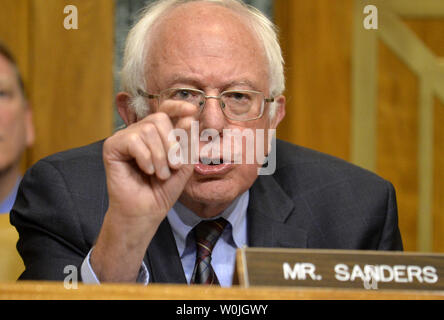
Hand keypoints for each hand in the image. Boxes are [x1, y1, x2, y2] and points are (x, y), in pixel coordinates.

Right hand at [91, 100, 197, 281]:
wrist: (146, 211)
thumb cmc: (163, 190)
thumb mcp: (184, 164)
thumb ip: (188, 142)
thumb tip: (189, 117)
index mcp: (157, 134)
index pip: (166, 109)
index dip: (178, 105)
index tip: (192, 110)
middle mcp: (140, 132)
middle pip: (159, 118)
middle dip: (171, 144)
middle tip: (173, 166)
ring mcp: (125, 138)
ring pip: (148, 130)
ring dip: (160, 156)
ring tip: (160, 174)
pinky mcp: (112, 146)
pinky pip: (133, 140)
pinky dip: (145, 158)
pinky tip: (146, 171)